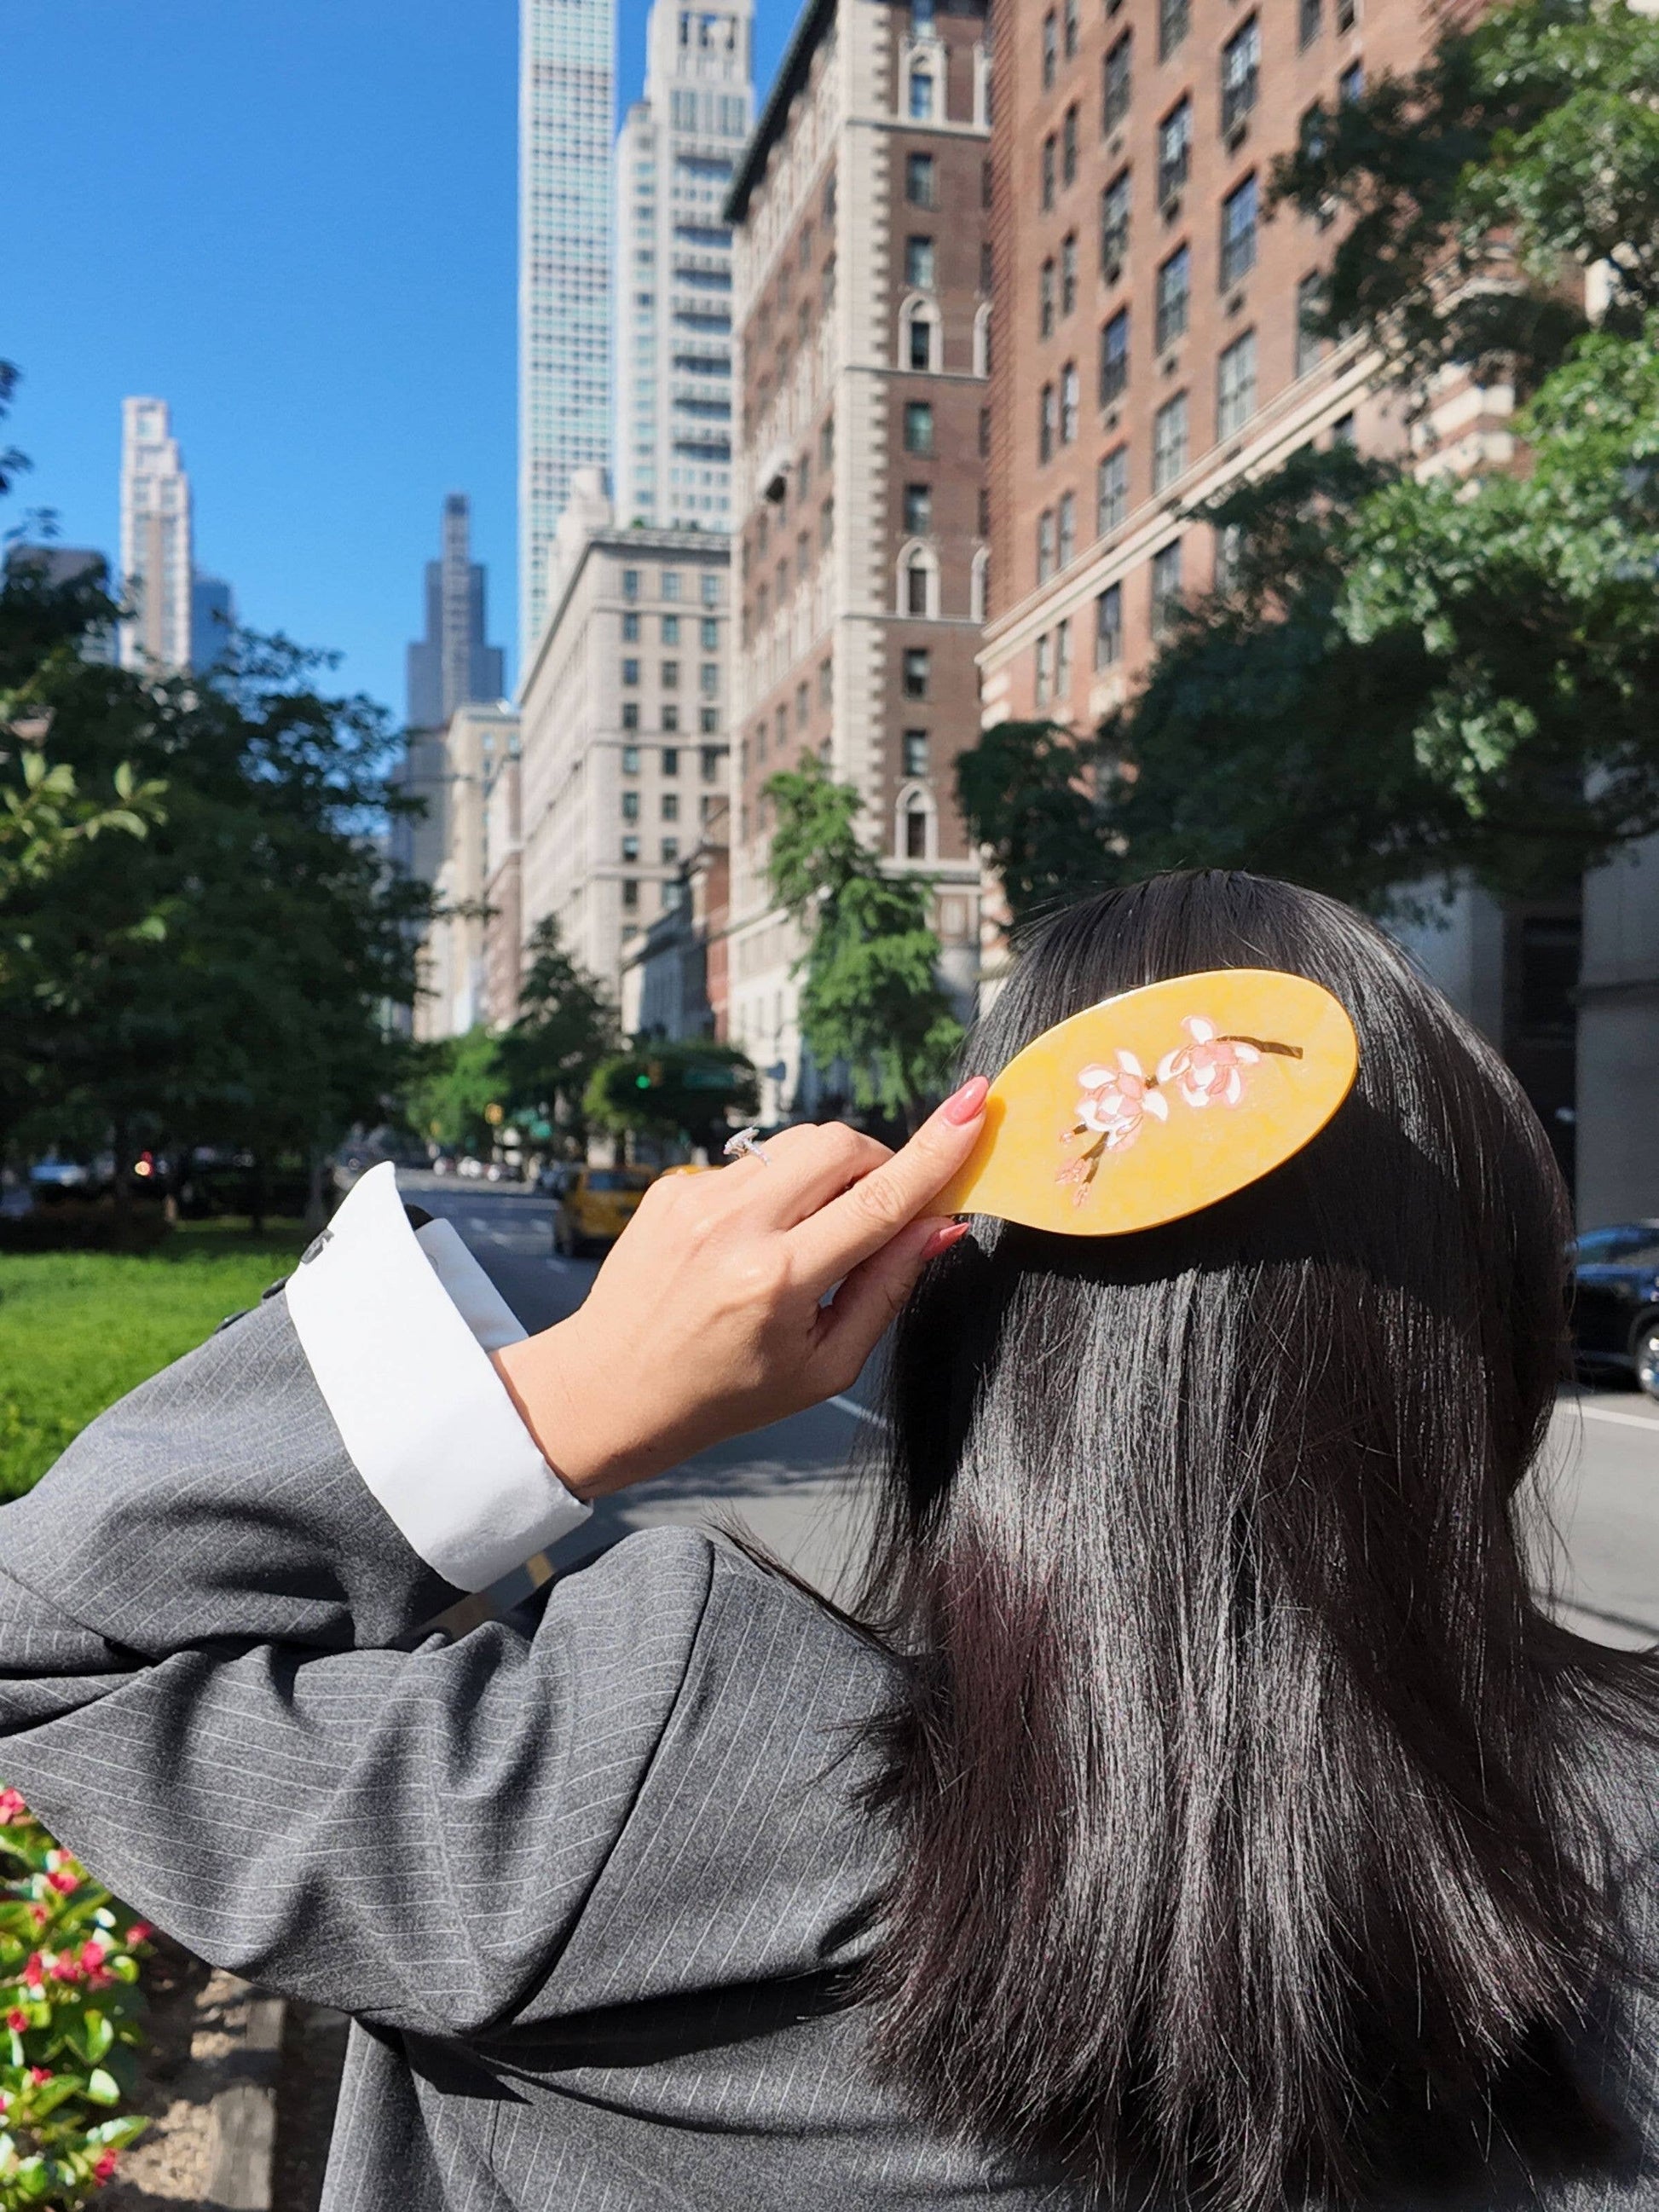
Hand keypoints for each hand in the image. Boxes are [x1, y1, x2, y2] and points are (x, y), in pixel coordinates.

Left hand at [491, 1079, 987, 1498]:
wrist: (608, 1389)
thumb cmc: (726, 1393)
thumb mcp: (825, 1366)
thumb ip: (887, 1288)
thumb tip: (940, 1224)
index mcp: (778, 1281)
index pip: (878, 1200)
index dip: (935, 1151)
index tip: (972, 1104)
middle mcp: (735, 1227)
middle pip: (840, 1145)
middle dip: (878, 1164)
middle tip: (877, 1216)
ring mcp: (696, 1199)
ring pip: (797, 1145)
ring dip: (828, 1177)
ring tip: (808, 1240)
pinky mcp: (673, 1187)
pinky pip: (754, 1163)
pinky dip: (776, 1193)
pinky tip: (752, 1246)